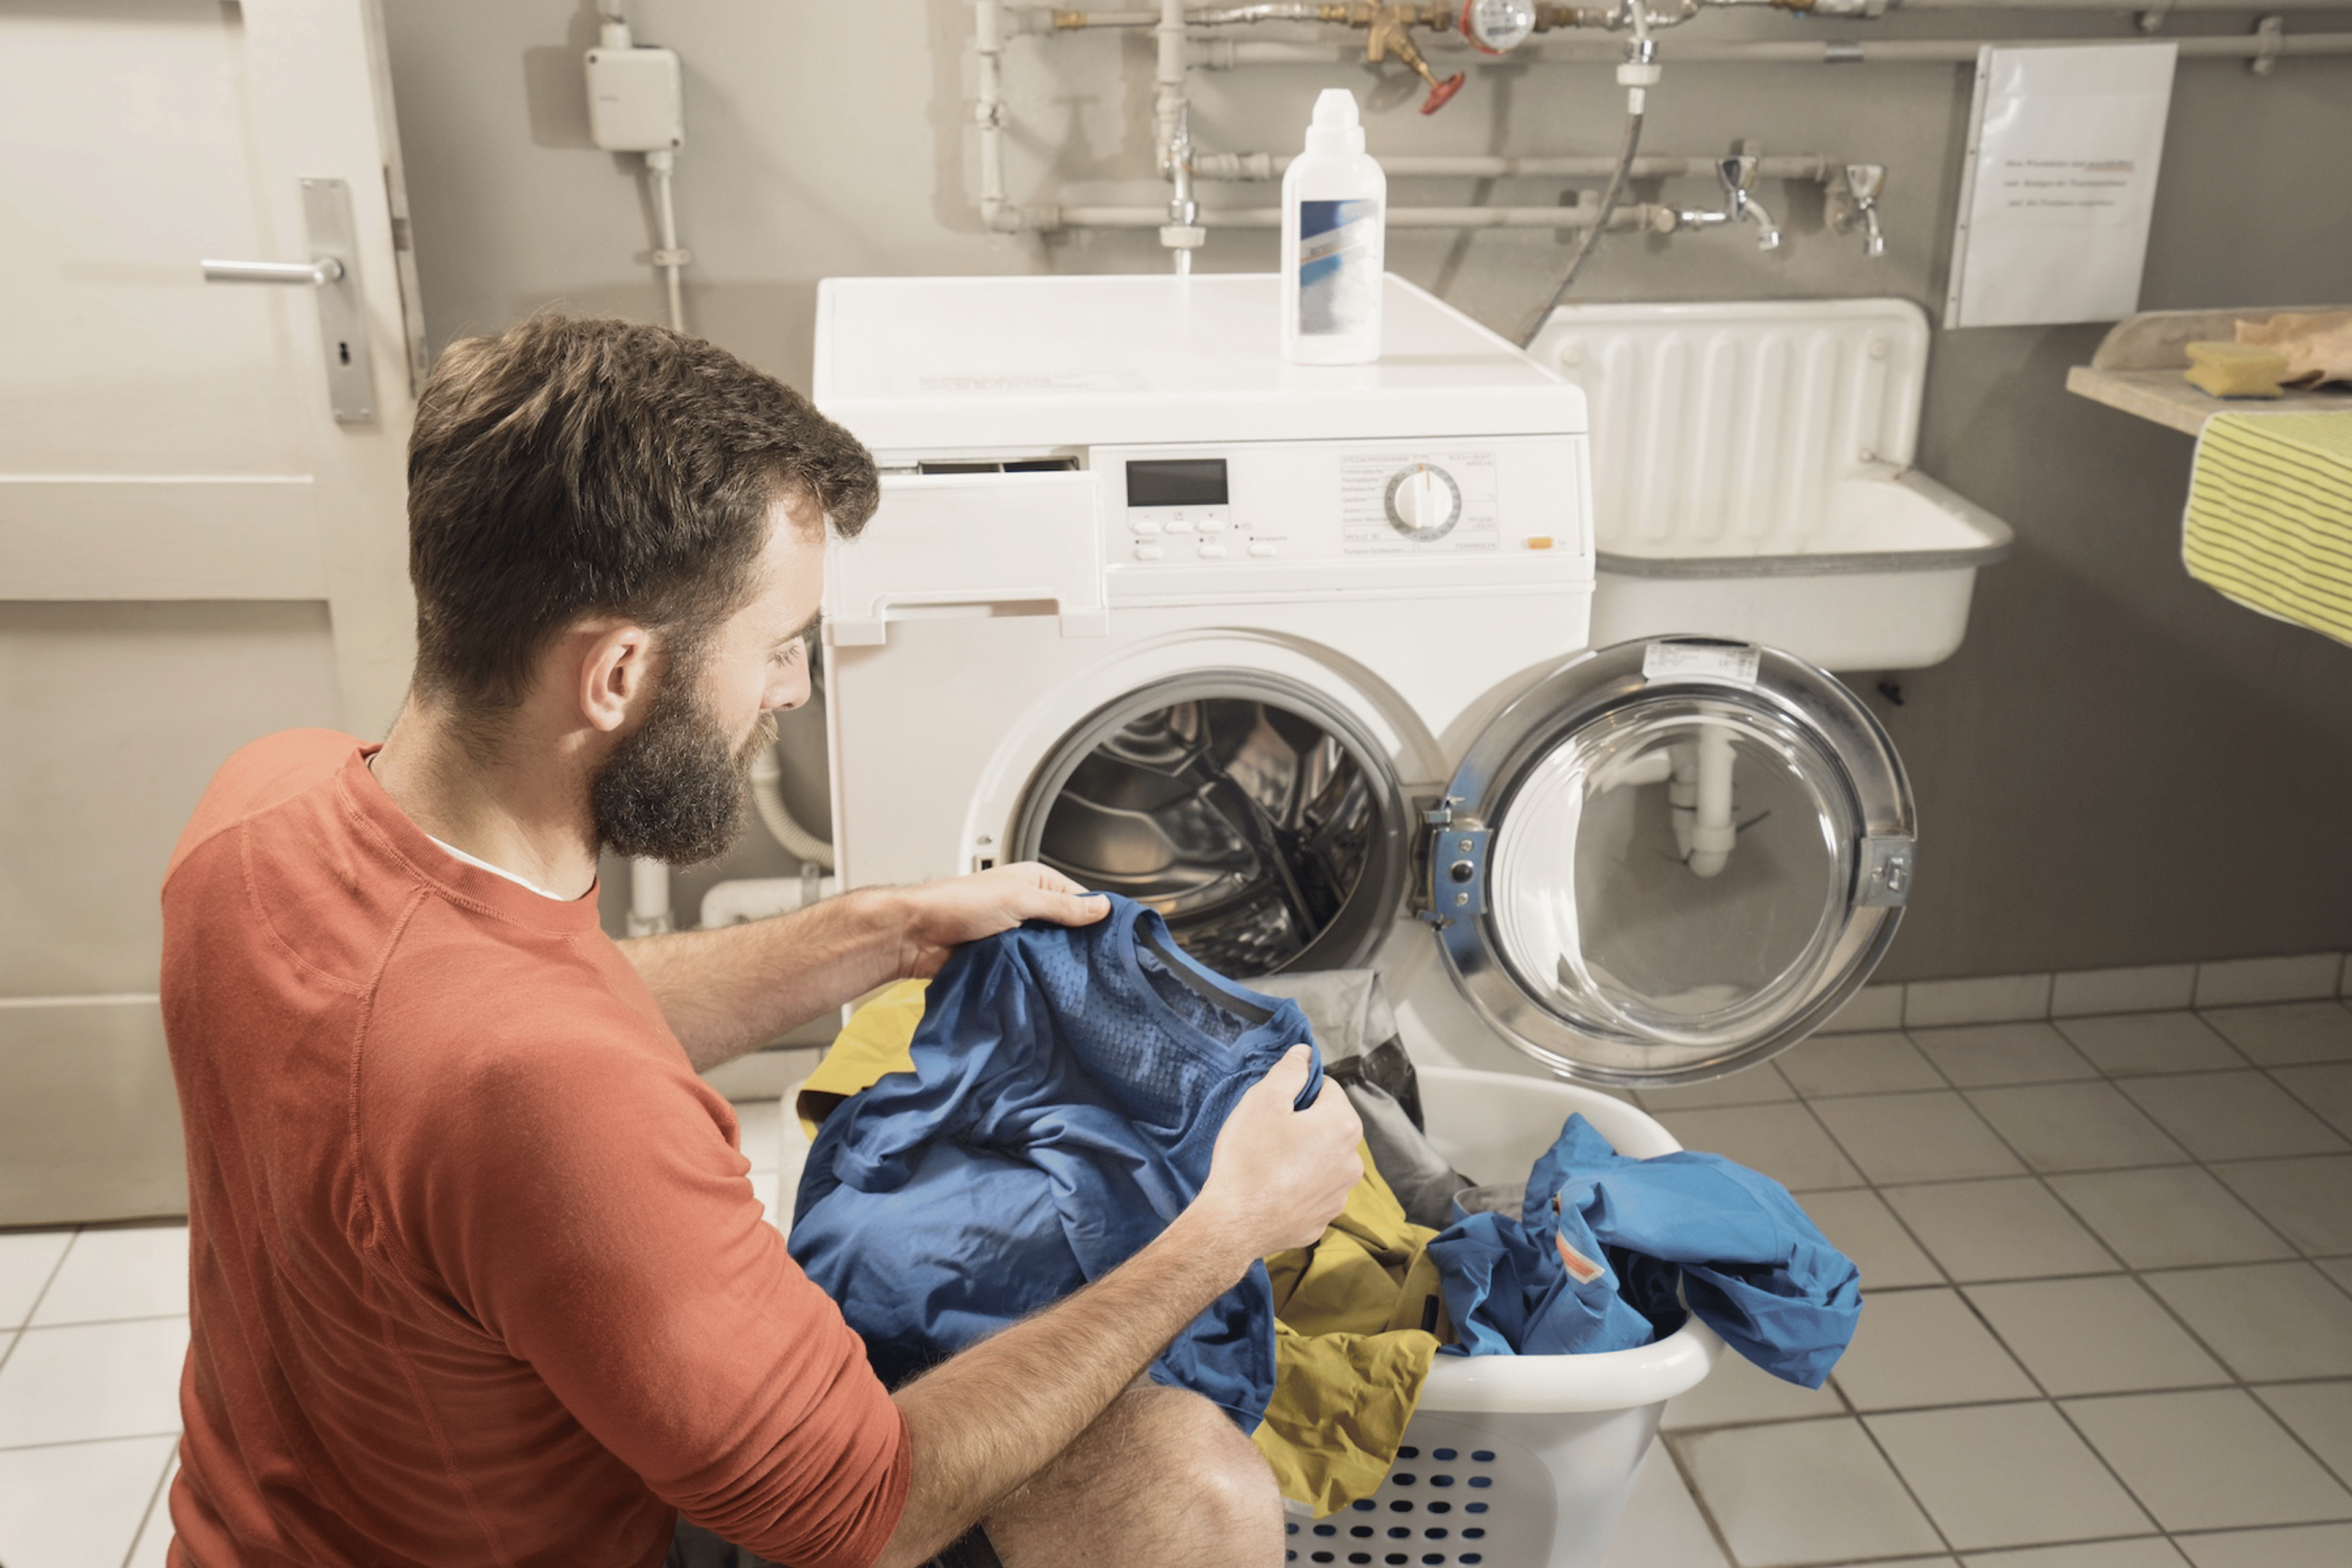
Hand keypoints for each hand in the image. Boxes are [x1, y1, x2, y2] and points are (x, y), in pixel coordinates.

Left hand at [891, 862, 1108, 978]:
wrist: (916, 935)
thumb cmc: (959, 904)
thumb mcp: (1019, 898)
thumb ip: (1061, 906)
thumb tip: (1102, 908)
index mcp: (1036, 883)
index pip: (1080, 900)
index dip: (1097, 919)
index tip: (1116, 942)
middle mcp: (1029, 907)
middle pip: (1067, 930)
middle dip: (1078, 947)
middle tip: (1098, 968)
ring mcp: (1017, 936)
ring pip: (1049, 954)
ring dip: (1055, 965)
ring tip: (1075, 981)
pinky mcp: (1004, 960)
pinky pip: (1030, 970)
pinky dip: (1037, 977)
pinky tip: (1050, 989)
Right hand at [1193, 1046, 1362, 1258]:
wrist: (1234, 1224)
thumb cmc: (1249, 1159)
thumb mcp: (1263, 1100)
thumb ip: (1290, 1071)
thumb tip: (1305, 1054)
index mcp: (1343, 1126)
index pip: (1327, 1089)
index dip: (1298, 1092)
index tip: (1274, 1106)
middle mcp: (1352, 1162)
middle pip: (1327, 1125)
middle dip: (1302, 1124)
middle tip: (1267, 1134)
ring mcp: (1339, 1195)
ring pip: (1322, 1159)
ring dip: (1302, 1155)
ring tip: (1268, 1163)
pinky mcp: (1323, 1219)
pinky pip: (1313, 1190)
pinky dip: (1297, 1186)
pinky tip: (1271, 1188)